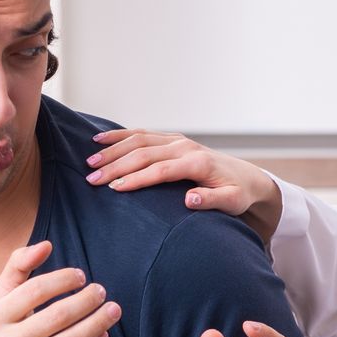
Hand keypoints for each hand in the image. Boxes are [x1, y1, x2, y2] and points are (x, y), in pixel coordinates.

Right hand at [0, 241, 120, 336]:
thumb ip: (17, 267)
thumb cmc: (2, 335)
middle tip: (102, 292)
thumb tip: (46, 245)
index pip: (33, 291)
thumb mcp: (0, 301)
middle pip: (56, 317)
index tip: (81, 276)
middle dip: (85, 301)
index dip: (62, 280)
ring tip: (113, 311)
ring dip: (96, 325)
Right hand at [86, 129, 283, 243]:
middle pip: (144, 153)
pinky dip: (120, 136)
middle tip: (91, 178)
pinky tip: (99, 140)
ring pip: (139, 140)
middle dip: (115, 165)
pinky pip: (142, 134)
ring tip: (90, 161)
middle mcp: (184, 147)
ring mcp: (177, 140)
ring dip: (113, 149)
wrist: (247, 177)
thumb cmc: (238, 194)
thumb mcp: (232, 202)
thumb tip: (190, 200)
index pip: (160, 170)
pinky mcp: (172, 139)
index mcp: (196, 162)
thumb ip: (212, 201)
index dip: (136, 179)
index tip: (113, 188)